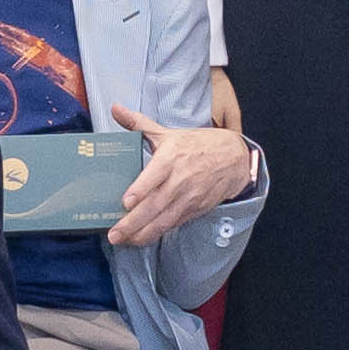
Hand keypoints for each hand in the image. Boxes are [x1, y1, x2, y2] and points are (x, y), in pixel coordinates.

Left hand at [100, 116, 253, 249]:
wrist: (234, 159)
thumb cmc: (197, 145)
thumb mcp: (168, 132)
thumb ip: (139, 123)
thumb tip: (115, 108)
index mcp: (172, 158)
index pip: (155, 175)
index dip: (141, 189)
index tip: (126, 201)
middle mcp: (180, 180)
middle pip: (155, 205)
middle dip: (133, 222)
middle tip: (114, 234)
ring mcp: (188, 198)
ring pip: (163, 220)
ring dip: (142, 233)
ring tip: (124, 241)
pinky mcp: (194, 210)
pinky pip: (173, 224)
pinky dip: (157, 233)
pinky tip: (141, 239)